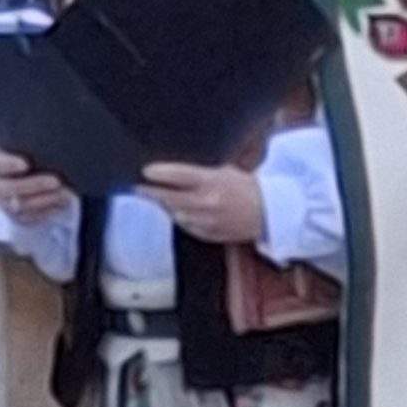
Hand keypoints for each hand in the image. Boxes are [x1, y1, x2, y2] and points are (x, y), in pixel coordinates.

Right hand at [0, 152, 72, 225]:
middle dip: (36, 184)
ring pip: (22, 205)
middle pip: (12, 187)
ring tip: (66, 194)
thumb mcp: (30, 152)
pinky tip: (62, 204)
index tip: (26, 164)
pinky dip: (47, 211)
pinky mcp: (16, 217)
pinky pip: (30, 217)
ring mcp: (5, 204)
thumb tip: (53, 148)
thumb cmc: (32, 159)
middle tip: (57, 181)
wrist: (26, 179)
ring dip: (46, 199)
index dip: (11, 164)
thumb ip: (37, 152)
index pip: (0, 164)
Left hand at [138, 162, 266, 245]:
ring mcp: (206, 221)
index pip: (178, 175)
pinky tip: (177, 211)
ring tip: (156, 198)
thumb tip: (174, 172)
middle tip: (138, 187)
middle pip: (169, 197)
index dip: (158, 174)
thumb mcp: (225, 171)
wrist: (268, 213)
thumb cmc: (245, 187)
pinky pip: (186, 226)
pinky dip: (180, 218)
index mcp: (211, 182)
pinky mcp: (208, 234)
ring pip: (175, 213)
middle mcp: (206, 202)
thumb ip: (200, 173)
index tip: (145, 172)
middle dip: (151, 192)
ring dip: (165, 206)